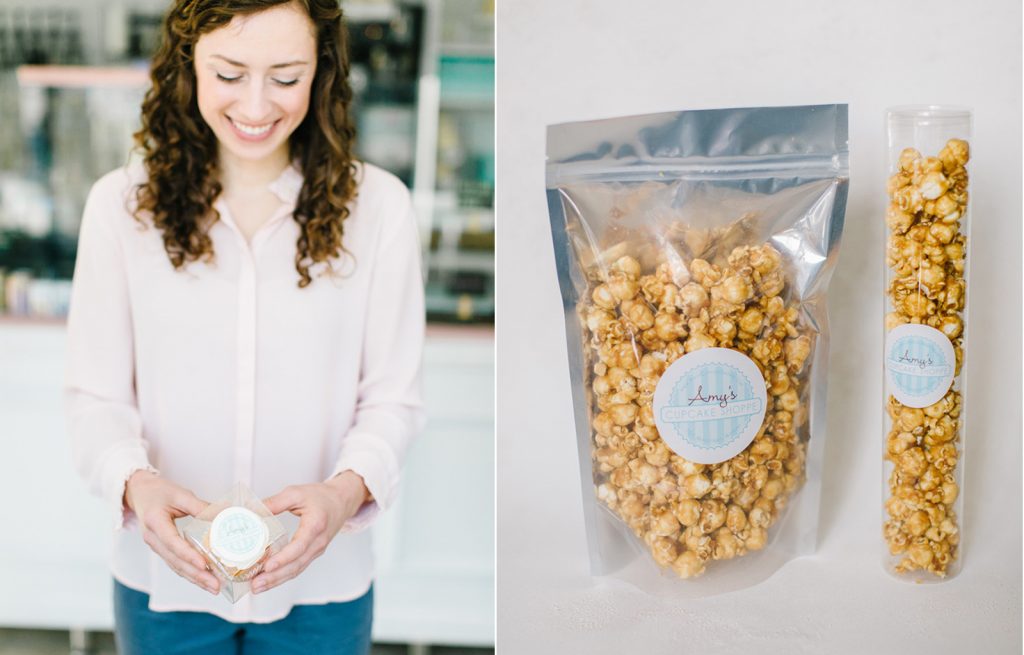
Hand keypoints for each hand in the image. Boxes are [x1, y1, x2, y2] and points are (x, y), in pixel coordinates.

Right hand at [125, 470, 219, 594]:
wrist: (139, 493)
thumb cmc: (159, 491)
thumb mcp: (180, 494)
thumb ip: (201, 506)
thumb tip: (225, 515)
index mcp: (155, 522)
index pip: (172, 542)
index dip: (188, 555)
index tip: (204, 565)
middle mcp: (152, 538)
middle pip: (174, 561)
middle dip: (196, 575)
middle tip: (216, 585)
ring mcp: (155, 546)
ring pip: (175, 566)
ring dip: (194, 579)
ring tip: (214, 588)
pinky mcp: (161, 549)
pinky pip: (174, 564)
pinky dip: (189, 573)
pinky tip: (203, 580)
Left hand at [251, 471, 369, 593]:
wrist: (341, 501)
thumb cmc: (320, 496)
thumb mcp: (296, 493)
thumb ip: (274, 502)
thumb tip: (250, 511)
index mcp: (316, 525)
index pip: (299, 546)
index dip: (283, 558)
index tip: (267, 566)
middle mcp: (318, 542)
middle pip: (297, 564)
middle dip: (275, 577)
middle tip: (255, 585)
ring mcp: (317, 550)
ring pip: (297, 570)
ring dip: (277, 581)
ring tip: (257, 587)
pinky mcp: (313, 554)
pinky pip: (298, 568)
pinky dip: (283, 576)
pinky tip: (268, 580)